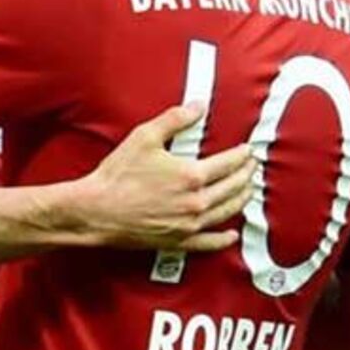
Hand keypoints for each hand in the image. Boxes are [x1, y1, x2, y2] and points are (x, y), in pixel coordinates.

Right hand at [71, 104, 255, 250]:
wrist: (97, 210)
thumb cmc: (117, 176)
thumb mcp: (144, 137)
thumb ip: (174, 119)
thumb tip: (197, 107)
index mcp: (191, 176)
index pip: (228, 163)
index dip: (242, 155)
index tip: (247, 150)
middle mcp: (195, 202)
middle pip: (233, 188)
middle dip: (247, 175)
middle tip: (252, 167)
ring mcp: (189, 224)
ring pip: (226, 212)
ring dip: (242, 200)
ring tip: (248, 191)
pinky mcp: (178, 241)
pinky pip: (209, 242)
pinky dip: (224, 239)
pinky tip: (231, 235)